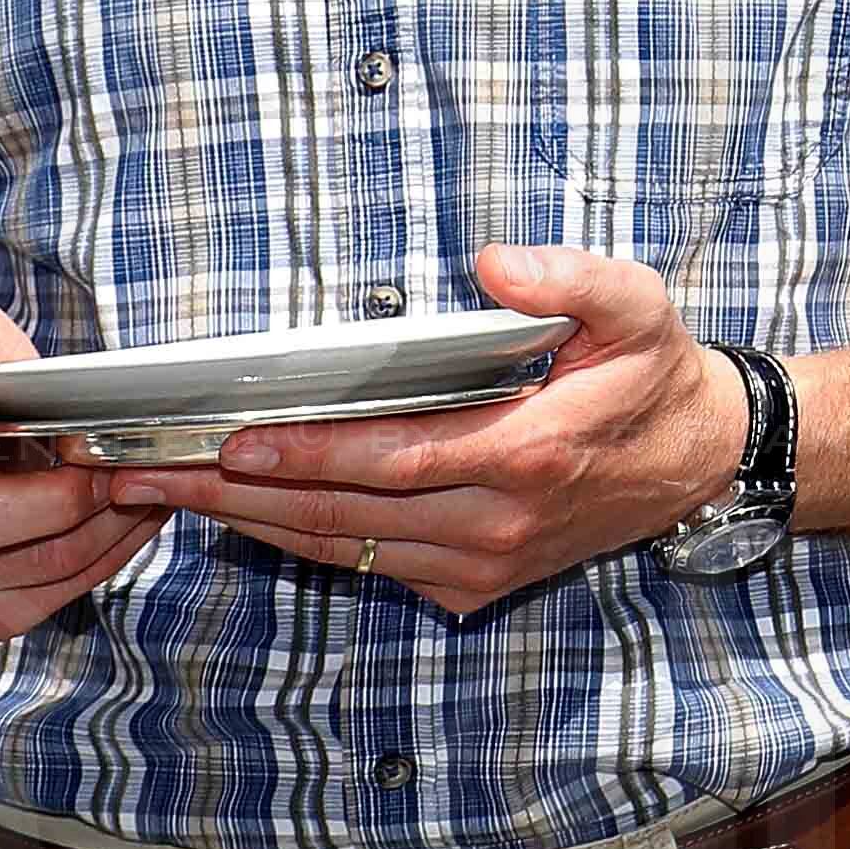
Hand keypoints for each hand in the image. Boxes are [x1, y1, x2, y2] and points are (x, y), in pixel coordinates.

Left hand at [128, 249, 740, 619]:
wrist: (702, 461)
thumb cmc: (656, 375)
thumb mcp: (638, 305)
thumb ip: (568, 280)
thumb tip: (490, 262)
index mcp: (530, 455)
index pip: (395, 460)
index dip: (308, 454)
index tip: (233, 441)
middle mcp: (499, 522)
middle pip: (344, 514)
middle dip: (237, 493)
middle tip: (147, 471)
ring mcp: (483, 563)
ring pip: (344, 548)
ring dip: (250, 523)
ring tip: (166, 493)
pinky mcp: (473, 585)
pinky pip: (370, 564)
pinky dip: (301, 540)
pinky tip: (242, 512)